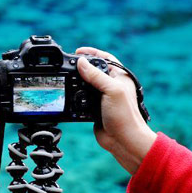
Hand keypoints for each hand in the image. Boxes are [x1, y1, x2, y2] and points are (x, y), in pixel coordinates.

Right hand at [76, 47, 156, 174]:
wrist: (124, 141)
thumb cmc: (124, 115)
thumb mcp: (111, 90)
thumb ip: (96, 76)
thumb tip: (80, 62)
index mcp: (119, 77)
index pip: (105, 58)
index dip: (91, 53)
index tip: (77, 51)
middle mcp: (111, 85)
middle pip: (93, 70)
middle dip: (81, 67)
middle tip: (68, 64)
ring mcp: (103, 97)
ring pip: (86, 84)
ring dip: (76, 81)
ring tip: (66, 77)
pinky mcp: (94, 109)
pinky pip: (82, 98)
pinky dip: (75, 96)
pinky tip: (69, 94)